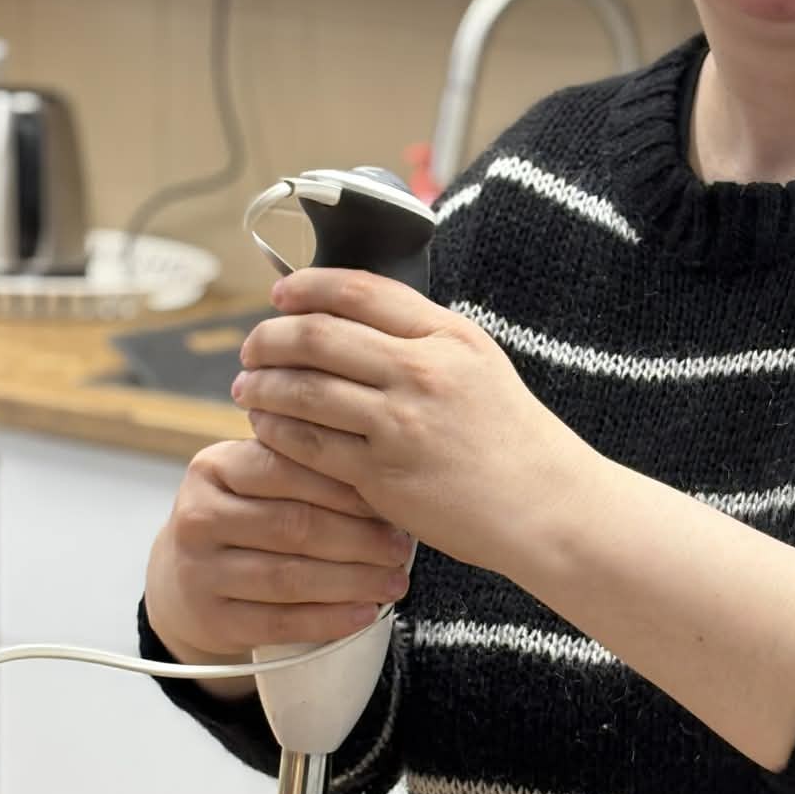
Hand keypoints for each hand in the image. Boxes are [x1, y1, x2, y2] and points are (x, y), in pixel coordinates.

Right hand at [143, 434, 415, 663]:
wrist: (184, 579)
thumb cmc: (243, 519)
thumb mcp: (256, 482)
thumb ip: (304, 470)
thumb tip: (384, 484)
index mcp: (213, 468)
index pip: (286, 469)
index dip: (344, 487)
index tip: (389, 500)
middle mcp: (198, 517)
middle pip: (293, 526)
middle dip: (357, 539)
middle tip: (401, 548)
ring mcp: (199, 572)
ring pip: (289, 578)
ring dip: (351, 582)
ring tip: (394, 583)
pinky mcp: (211, 620)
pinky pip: (280, 623)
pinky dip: (328, 620)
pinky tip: (364, 614)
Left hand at [231, 268, 591, 576]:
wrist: (546, 505)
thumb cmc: (511, 438)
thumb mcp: (478, 364)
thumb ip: (423, 338)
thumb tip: (352, 317)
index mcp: (448, 336)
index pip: (358, 291)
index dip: (307, 287)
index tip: (281, 295)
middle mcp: (422, 372)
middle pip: (318, 336)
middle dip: (271, 338)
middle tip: (252, 347)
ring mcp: (401, 424)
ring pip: (304, 389)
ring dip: (263, 385)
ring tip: (249, 388)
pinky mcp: (383, 475)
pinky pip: (308, 444)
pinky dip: (277, 432)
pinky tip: (267, 429)